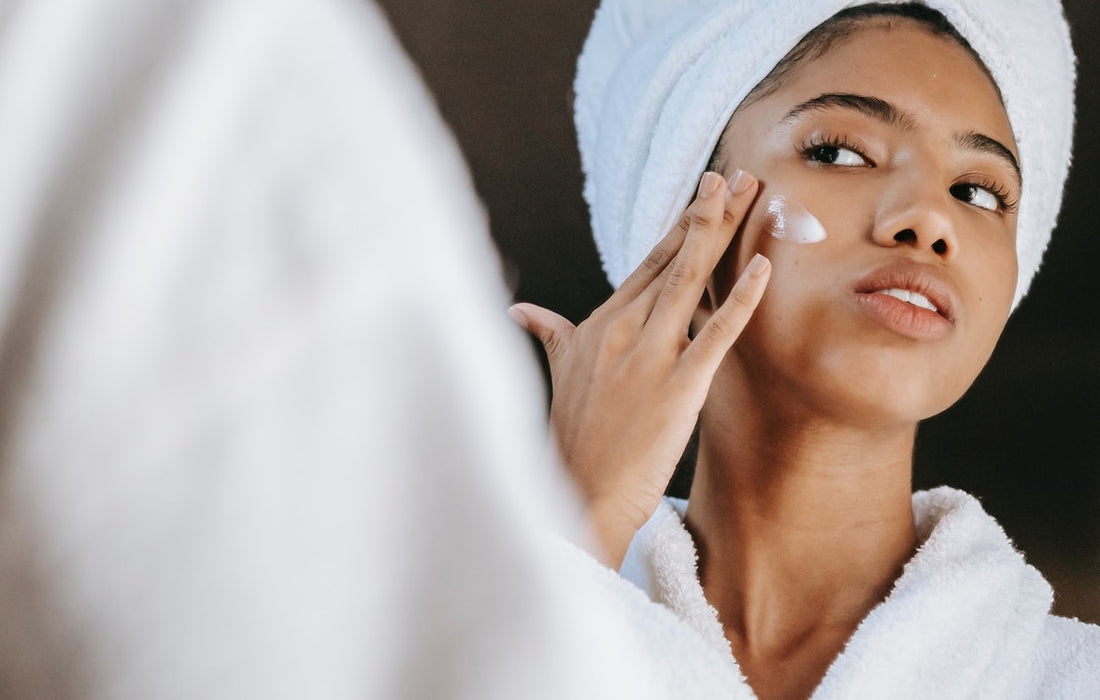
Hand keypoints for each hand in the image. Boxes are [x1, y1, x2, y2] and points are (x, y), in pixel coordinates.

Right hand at [509, 170, 769, 567]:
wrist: (576, 495)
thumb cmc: (570, 440)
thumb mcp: (559, 374)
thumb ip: (549, 333)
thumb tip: (520, 310)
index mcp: (600, 324)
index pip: (648, 264)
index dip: (679, 227)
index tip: (703, 193)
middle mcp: (624, 329)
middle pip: (674, 259)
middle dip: (707, 214)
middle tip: (737, 174)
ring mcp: (650, 355)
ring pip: (692, 279)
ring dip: (721, 232)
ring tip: (749, 193)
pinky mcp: (678, 386)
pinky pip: (716, 332)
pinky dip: (742, 297)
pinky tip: (765, 266)